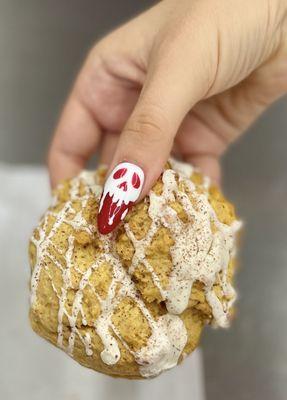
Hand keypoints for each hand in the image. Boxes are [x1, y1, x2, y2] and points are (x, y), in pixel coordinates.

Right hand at [48, 0, 286, 233]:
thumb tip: (122, 189)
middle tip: (118, 240)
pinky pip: (192, 175)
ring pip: (152, 175)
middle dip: (116, 201)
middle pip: (114, 166)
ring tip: (155, 236)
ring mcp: (170, 126)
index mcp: (108, 82)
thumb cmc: (225, 12)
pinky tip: (195, 216)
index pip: (73, 140)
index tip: (75, 219)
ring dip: (155, 203)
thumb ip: (148, 131)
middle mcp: (133, 107)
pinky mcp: (204, 137)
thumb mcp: (176, 70)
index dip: (69, 181)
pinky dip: (193, 196)